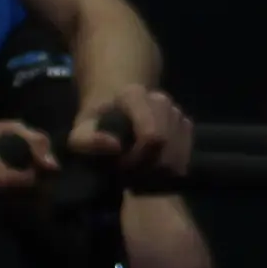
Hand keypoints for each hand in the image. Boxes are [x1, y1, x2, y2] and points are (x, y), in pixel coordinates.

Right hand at [0, 120, 56, 219]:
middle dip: (32, 200)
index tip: (42, 177)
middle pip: (5, 201)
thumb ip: (33, 142)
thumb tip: (53, 168)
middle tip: (45, 194)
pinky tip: (13, 208)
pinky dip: (7, 219)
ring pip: (0, 217)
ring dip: (23, 212)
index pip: (5, 180)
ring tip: (33, 201)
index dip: (30, 183)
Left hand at [67, 83, 192, 187]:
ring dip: (158, 172)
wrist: (114, 111)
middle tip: (128, 172)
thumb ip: (87, 140)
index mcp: (134, 95)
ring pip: (178, 157)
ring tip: (138, 171)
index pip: (153, 136)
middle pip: (166, 149)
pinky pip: (185, 159)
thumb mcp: (80, 133)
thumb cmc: (96, 125)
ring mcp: (177, 112)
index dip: (138, 158)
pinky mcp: (186, 127)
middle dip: (147, 167)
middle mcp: (161, 100)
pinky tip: (152, 168)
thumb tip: (115, 146)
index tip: (119, 165)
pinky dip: (169, 171)